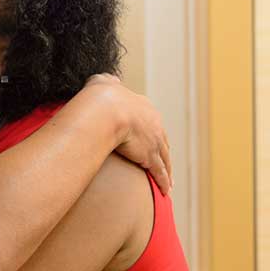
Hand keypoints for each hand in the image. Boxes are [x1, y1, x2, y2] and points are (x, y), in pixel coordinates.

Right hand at [85, 74, 172, 194]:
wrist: (106, 110)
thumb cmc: (101, 97)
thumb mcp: (103, 83)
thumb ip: (106, 82)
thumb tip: (107, 80)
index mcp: (144, 107)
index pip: (151, 122)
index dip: (150, 131)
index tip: (150, 139)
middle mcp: (154, 124)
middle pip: (162, 141)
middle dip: (163, 152)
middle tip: (163, 162)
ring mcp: (154, 141)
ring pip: (164, 158)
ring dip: (167, 170)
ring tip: (168, 182)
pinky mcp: (150, 156)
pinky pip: (159, 172)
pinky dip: (163, 181)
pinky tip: (165, 190)